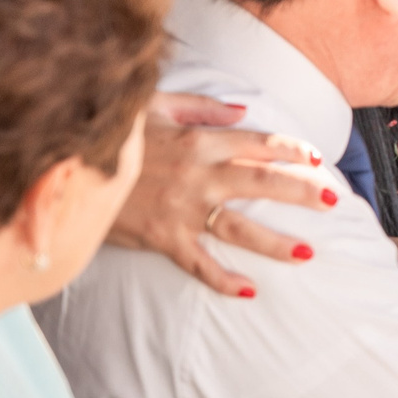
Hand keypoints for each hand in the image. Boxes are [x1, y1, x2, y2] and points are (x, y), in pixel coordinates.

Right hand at [104, 92, 335, 295]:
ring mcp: (182, 210)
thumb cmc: (114, 138)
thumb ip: (201, 106)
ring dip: (276, 243)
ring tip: (308, 253)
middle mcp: (197, 175)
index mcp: (198, 140)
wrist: (66, 171)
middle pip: (261, 184)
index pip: (257, 144)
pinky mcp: (163, 238)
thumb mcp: (154, 107)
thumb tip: (242, 111)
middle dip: (301, 193)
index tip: (316, 159)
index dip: (291, 150)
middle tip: (331, 202)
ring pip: (239, 228)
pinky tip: (249, 290)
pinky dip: (223, 280)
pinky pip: (199, 263)